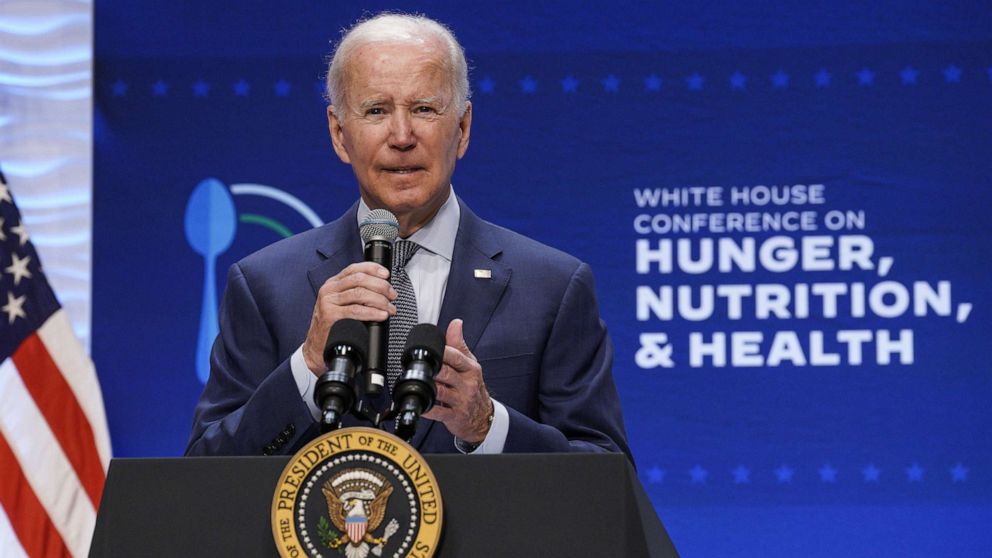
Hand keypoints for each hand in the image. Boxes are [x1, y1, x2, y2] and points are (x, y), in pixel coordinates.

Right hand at [302, 262, 395, 373]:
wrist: (317, 346)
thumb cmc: (332, 325)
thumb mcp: (341, 303)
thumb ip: (356, 293)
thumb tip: (382, 290)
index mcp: (333, 283)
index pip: (354, 268)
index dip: (373, 269)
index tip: (386, 275)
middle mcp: (329, 290)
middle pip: (360, 279)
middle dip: (381, 286)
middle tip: (392, 296)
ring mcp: (328, 302)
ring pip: (360, 293)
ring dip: (380, 300)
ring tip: (389, 308)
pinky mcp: (330, 316)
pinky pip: (356, 310)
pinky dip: (372, 312)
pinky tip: (381, 315)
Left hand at [423, 319, 492, 442]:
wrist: (482, 416)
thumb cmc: (473, 386)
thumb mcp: (470, 364)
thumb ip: (459, 344)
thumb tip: (456, 323)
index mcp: (471, 369)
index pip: (456, 357)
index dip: (441, 352)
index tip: (427, 348)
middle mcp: (467, 384)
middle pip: (446, 373)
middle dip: (431, 369)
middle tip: (417, 365)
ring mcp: (462, 401)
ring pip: (441, 391)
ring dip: (426, 386)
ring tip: (415, 381)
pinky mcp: (455, 416)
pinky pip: (438, 412)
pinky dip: (427, 408)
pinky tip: (420, 404)